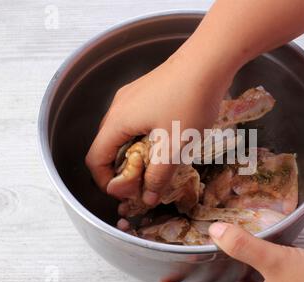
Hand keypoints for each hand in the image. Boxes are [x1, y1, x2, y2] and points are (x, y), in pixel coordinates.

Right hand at [85, 45, 235, 204]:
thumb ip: (159, 176)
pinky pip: (136, 122)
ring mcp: (132, 97)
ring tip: (158, 165)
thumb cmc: (190, 102)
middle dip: (123, 170)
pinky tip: (166, 142)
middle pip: (108, 147)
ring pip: (123, 134)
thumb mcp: (174, 146)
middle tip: (146, 182)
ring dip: (135, 155)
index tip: (128, 193)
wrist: (208, 60)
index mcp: (118, 121)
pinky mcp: (146, 92)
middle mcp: (118, 107)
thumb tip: (148, 199)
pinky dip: (144, 139)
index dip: (106, 181)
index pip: (95, 159)